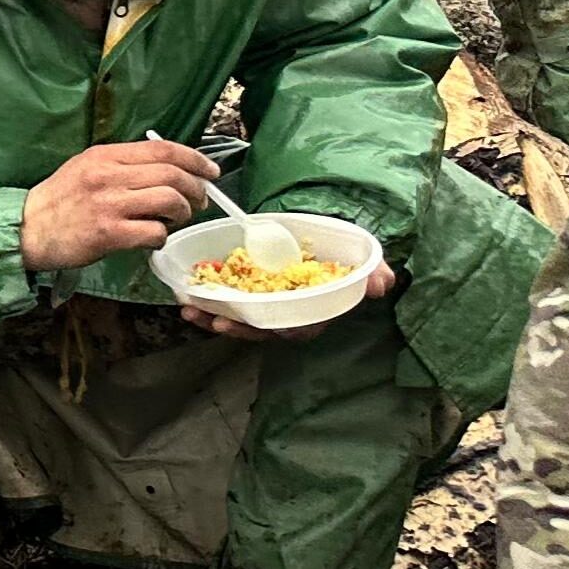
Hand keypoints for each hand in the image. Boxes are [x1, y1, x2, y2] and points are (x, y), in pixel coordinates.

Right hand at [18, 138, 218, 272]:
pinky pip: (154, 233)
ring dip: (181, 213)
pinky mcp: (109, 234)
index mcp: (106, 155)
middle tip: (198, 202)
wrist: (27, 228)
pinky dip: (161, 237)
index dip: (195, 159)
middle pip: (172, 174)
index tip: (211, 171)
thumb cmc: (59, 200)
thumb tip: (167, 169)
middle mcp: (109, 175)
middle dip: (195, 189)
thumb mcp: (86, 167)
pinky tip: (152, 239)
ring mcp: (109, 204)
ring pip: (169, 201)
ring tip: (175, 220)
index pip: (163, 149)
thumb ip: (122, 164)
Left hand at [182, 259, 396, 339]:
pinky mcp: (249, 292)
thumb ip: (372, 273)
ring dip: (214, 318)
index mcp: (315, 312)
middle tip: (216, 320)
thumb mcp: (363, 262)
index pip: (300, 329)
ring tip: (191, 310)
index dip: (282, 330)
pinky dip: (207, 302)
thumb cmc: (343, 256)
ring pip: (239, 320)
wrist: (326, 239)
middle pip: (262, 328)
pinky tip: (187, 298)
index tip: (267, 327)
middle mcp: (288, 314)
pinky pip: (226, 303)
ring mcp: (267, 306)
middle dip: (238, 328)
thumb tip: (381, 283)